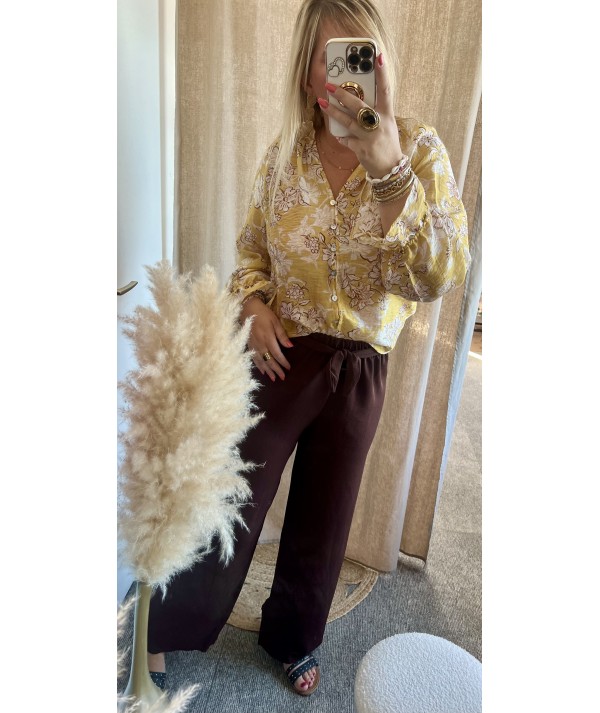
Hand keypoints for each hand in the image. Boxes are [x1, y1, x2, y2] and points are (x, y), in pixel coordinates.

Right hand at [241, 297, 291, 380]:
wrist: (247, 308)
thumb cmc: (264, 314)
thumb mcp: (275, 321)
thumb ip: (282, 335)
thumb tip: (290, 346)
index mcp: (268, 338)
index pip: (277, 354)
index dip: (283, 362)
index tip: (288, 368)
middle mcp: (260, 344)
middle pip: (269, 360)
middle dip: (276, 370)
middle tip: (282, 378)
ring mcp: (253, 345)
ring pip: (261, 361)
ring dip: (268, 371)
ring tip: (273, 379)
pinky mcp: (248, 345)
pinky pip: (253, 358)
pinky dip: (258, 366)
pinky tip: (262, 371)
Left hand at [318, 52, 403, 177]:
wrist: (390, 169)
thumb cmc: (387, 143)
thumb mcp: (387, 124)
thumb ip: (375, 112)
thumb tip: (357, 98)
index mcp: (387, 114)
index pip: (386, 89)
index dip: (382, 72)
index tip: (378, 56)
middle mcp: (379, 124)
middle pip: (359, 105)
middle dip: (343, 94)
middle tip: (330, 85)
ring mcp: (370, 137)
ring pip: (348, 121)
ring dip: (333, 112)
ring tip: (322, 102)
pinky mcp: (362, 149)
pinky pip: (346, 140)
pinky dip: (341, 137)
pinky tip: (337, 134)